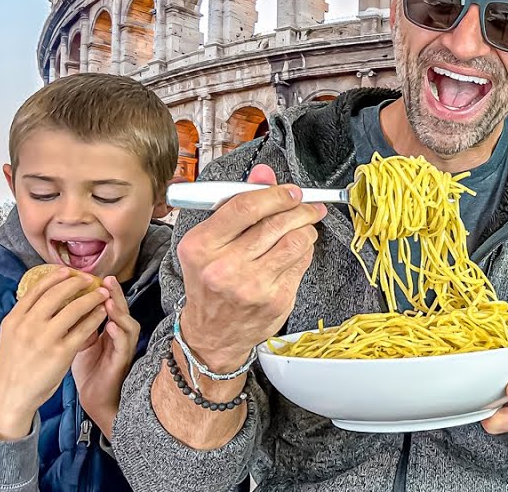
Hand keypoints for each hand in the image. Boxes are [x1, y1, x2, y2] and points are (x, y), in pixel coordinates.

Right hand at [0, 268, 109, 440]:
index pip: (36, 289)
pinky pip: (84, 329)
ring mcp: (45, 338)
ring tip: (102, 293)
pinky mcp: (61, 353)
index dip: (55, 277)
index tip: (69, 270)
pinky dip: (95, 317)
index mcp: (14, 319)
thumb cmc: (13, 365)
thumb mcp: (10, 335)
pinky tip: (102, 313)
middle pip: (57, 294)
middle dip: (77, 283)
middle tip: (90, 279)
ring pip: (74, 308)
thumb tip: (42, 294)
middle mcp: (28, 325)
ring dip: (92, 298)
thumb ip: (24, 316)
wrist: (10, 396)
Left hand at [72, 277, 140, 439]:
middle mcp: (120, 334)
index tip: (93, 276)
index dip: (102, 290)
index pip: (107, 304)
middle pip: (120, 309)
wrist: (95, 398)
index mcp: (109, 327)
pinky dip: (119, 334)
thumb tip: (63, 301)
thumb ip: (78, 323)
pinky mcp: (122, 362)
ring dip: (119, 311)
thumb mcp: (80, 341)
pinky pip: (123, 345)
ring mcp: (123, 347)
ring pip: (127, 324)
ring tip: (110, 300)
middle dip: (114, 294)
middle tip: (107, 280)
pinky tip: (111, 326)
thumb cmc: (89, 369)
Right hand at [175, 164, 325, 370]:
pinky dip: (304, 250)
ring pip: (295, 241)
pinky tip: (297, 250)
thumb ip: (237, 204)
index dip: (274, 194)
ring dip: (305, 228)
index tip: (290, 191)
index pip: (245, 207)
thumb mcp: (210, 242)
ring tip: (303, 226)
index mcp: (201, 247)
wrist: (212, 333)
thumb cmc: (210, 282)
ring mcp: (252, 286)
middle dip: (299, 208)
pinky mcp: (276, 300)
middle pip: (275, 222)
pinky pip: (302, 262)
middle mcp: (224, 267)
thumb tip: (263, 173)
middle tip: (306, 204)